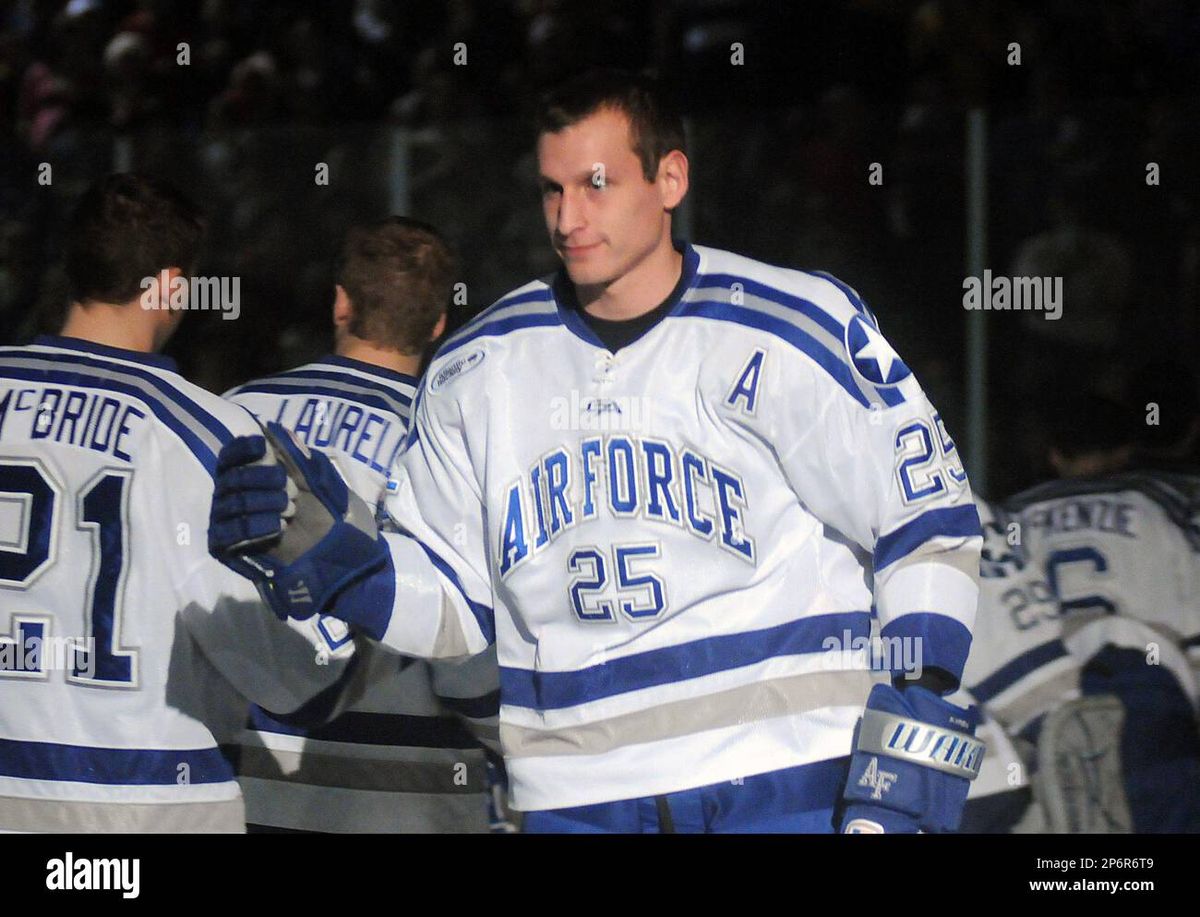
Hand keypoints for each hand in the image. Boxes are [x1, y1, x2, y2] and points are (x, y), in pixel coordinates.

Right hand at [208, 422, 388, 621]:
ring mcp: (227, 522)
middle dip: (263, 480)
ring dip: (264, 504)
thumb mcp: (319, 481)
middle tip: (291, 493)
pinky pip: (226, 532)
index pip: (231, 455)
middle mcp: (234, 496)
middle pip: (231, 477)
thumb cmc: (328, 516)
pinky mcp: (226, 548)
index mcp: (253, 476)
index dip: (242, 449)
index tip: (262, 448)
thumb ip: (297, 457)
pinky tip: (275, 529)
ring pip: (230, 503)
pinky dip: (254, 527)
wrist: (334, 557)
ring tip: (288, 512)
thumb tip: (274, 428)